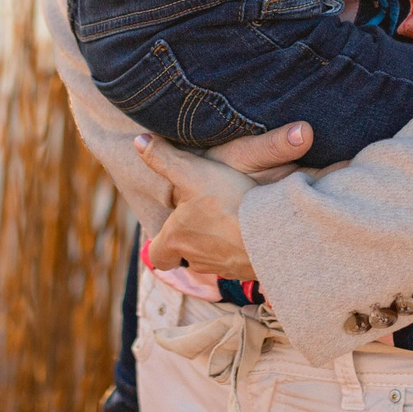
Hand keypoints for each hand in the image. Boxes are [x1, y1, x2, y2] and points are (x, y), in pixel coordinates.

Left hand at [138, 122, 313, 280]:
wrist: (274, 233)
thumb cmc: (228, 203)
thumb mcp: (192, 173)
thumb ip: (164, 158)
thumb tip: (138, 141)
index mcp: (176, 240)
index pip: (158, 255)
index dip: (160, 245)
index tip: (168, 234)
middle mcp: (197, 259)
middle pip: (187, 255)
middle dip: (191, 240)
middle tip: (201, 220)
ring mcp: (225, 268)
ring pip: (213, 259)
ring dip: (218, 244)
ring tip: (230, 220)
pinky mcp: (250, 270)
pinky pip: (240, 261)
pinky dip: (242, 248)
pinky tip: (253, 230)